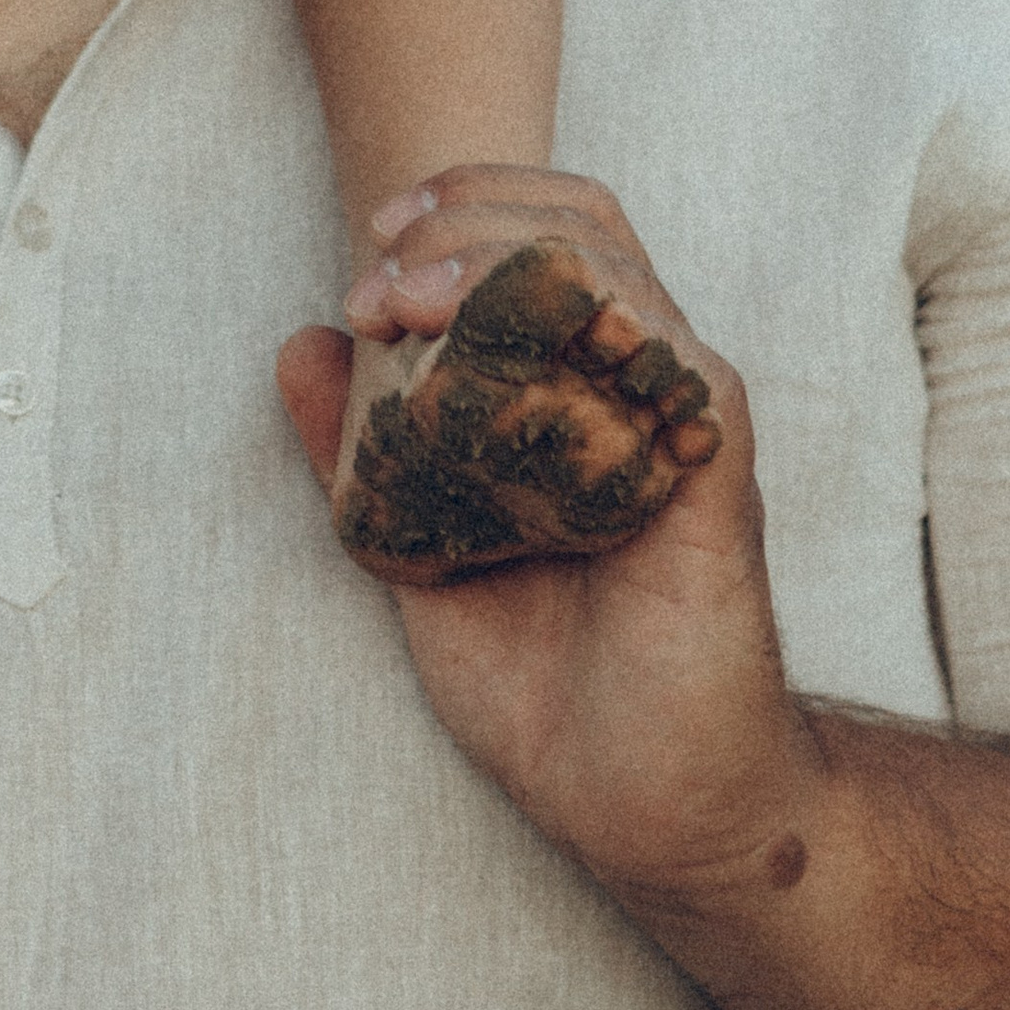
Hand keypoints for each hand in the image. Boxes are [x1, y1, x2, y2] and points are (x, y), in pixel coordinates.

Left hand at [279, 178, 822, 919]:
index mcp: (571, 385)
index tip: (373, 242)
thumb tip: (299, 341)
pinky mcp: (711, 473)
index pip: (537, 231)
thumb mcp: (414, 551)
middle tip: (380, 279)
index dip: (458, 204)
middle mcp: (632, 382)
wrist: (643, 805)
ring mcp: (675, 420)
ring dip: (503, 257)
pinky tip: (516, 349)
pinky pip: (675, 362)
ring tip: (412, 303)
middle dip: (466, 214)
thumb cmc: (542, 682)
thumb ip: (359, 452)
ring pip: (617, 270)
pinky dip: (599, 326)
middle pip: (578, 220)